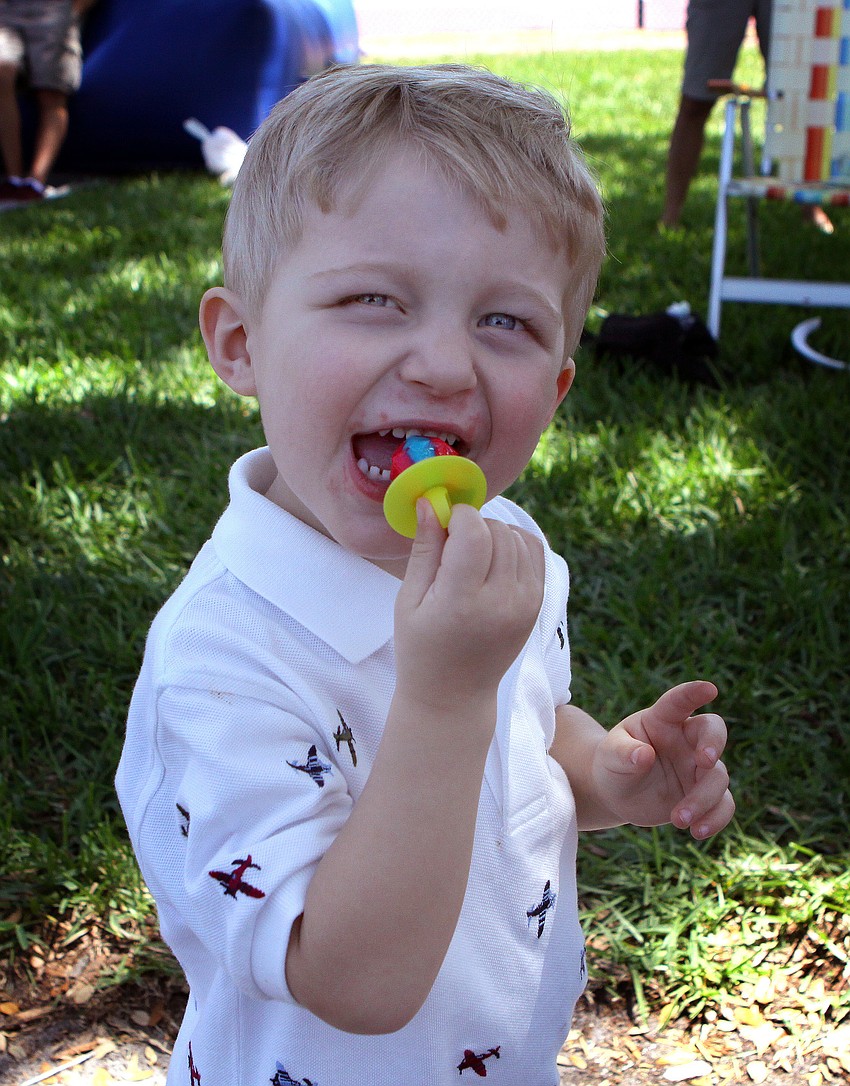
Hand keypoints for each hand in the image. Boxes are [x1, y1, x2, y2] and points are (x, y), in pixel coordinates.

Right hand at [393, 500, 544, 715]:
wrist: (455, 695)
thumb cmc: (421, 648)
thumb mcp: (408, 600)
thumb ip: (425, 549)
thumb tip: (431, 501)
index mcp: (463, 602)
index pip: (474, 532)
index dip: (457, 517)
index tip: (441, 527)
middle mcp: (502, 601)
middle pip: (497, 530)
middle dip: (473, 525)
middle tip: (452, 548)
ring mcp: (526, 603)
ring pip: (518, 537)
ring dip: (494, 533)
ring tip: (471, 557)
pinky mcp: (538, 603)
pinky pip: (535, 551)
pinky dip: (514, 544)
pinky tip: (493, 559)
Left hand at [590, 681, 733, 838]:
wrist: (617, 793)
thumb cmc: (613, 763)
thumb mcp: (610, 756)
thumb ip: (624, 753)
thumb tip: (644, 756)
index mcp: (662, 720)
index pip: (679, 702)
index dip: (694, 693)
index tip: (709, 689)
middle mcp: (686, 739)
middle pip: (713, 732)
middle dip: (714, 743)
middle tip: (705, 761)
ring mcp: (698, 767)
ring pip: (718, 776)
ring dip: (703, 798)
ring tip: (678, 819)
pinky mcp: (704, 794)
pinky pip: (723, 805)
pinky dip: (716, 819)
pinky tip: (697, 832)